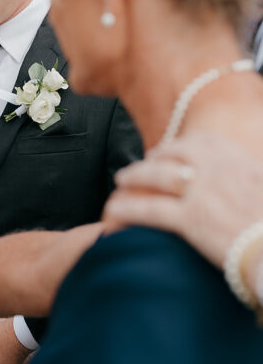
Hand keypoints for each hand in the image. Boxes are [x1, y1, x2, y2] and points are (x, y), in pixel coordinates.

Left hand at [105, 131, 262, 268]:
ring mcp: (201, 193)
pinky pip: (150, 209)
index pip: (200, 143)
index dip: (179, 146)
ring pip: (156, 177)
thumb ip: (251, 175)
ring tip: (121, 181)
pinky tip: (115, 209)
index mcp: (237, 159)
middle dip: (152, 159)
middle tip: (141, 165)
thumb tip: (252, 171)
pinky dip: (129, 208)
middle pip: (172, 155)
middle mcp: (216, 169)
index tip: (168, 151)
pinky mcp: (190, 220)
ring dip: (134, 176)